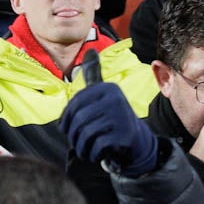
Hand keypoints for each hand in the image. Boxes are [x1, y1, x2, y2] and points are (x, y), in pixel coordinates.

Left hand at [61, 53, 158, 175]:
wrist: (137, 143)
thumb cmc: (112, 118)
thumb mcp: (103, 94)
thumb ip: (94, 73)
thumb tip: (90, 49)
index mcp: (106, 89)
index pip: (72, 107)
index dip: (66, 121)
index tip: (69, 129)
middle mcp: (115, 99)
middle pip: (78, 121)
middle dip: (74, 136)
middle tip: (78, 143)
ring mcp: (121, 117)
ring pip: (85, 135)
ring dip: (82, 147)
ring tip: (86, 149)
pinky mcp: (125, 135)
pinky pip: (96, 146)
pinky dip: (93, 154)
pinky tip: (98, 154)